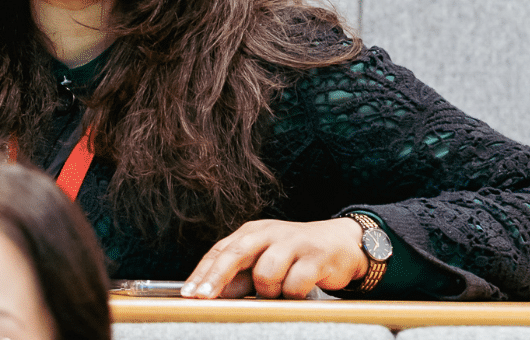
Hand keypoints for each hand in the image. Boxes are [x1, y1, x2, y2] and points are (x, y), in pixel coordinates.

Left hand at [181, 218, 368, 298]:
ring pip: (266, 273)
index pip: (221, 250)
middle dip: (217, 277)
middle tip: (204, 298)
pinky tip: (299, 290)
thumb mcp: (264, 260)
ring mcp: (292, 242)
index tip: (189, 293)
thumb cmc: (295, 254)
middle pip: (236, 253)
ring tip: (280, 291)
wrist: (341, 243)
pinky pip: (295, 283)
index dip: (203, 272)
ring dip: (269, 291)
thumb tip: (212, 295)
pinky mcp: (315, 257)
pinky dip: (293, 293)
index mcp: (252, 232)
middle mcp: (269, 232)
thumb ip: (240, 277)